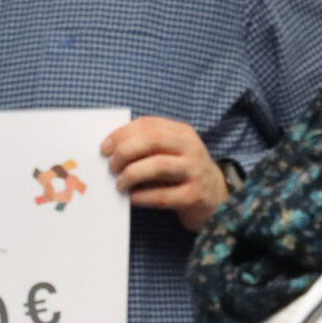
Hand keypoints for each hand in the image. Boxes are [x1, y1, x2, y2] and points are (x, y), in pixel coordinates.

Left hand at [100, 116, 226, 232]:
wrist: (217, 195)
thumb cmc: (182, 171)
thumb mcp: (171, 151)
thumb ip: (147, 146)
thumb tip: (110, 149)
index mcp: (182, 132)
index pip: (148, 124)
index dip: (122, 134)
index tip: (104, 147)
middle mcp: (191, 148)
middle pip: (152, 140)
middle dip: (125, 152)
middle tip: (111, 166)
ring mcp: (195, 171)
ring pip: (158, 166)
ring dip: (131, 174)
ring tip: (120, 183)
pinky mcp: (194, 196)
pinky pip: (162, 195)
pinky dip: (142, 196)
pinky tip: (132, 198)